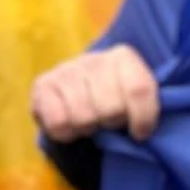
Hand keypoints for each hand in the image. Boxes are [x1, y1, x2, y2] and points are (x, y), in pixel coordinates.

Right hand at [31, 44, 161, 142]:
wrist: (77, 92)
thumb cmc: (115, 97)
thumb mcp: (135, 95)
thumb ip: (145, 102)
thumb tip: (146, 127)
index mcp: (124, 56)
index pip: (140, 90)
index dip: (143, 118)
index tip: (141, 133)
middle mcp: (93, 58)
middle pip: (111, 109)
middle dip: (112, 123)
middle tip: (109, 121)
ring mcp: (65, 70)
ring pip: (84, 117)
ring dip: (89, 128)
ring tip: (91, 121)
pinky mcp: (42, 85)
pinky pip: (58, 122)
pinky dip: (67, 133)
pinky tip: (71, 123)